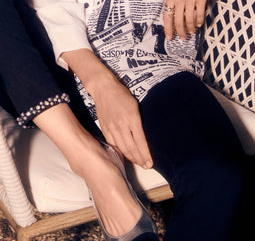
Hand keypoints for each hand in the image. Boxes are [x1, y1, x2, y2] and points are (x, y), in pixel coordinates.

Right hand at [61, 48, 152, 168]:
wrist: (104, 89)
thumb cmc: (122, 95)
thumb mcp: (135, 105)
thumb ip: (138, 121)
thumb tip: (142, 136)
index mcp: (132, 119)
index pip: (141, 142)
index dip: (145, 155)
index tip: (150, 163)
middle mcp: (122, 125)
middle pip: (132, 148)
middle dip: (140, 159)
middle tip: (146, 166)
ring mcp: (112, 128)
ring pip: (122, 148)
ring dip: (131, 158)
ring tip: (138, 163)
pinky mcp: (105, 128)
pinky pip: (112, 144)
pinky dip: (119, 152)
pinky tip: (125, 155)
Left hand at [164, 0, 210, 39]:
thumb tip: (172, 9)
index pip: (167, 17)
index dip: (168, 29)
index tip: (170, 37)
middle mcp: (179, 0)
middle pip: (178, 21)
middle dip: (180, 32)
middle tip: (183, 38)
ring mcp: (190, 0)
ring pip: (189, 20)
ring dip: (190, 28)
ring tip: (192, 32)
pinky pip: (199, 14)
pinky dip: (199, 21)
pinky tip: (199, 24)